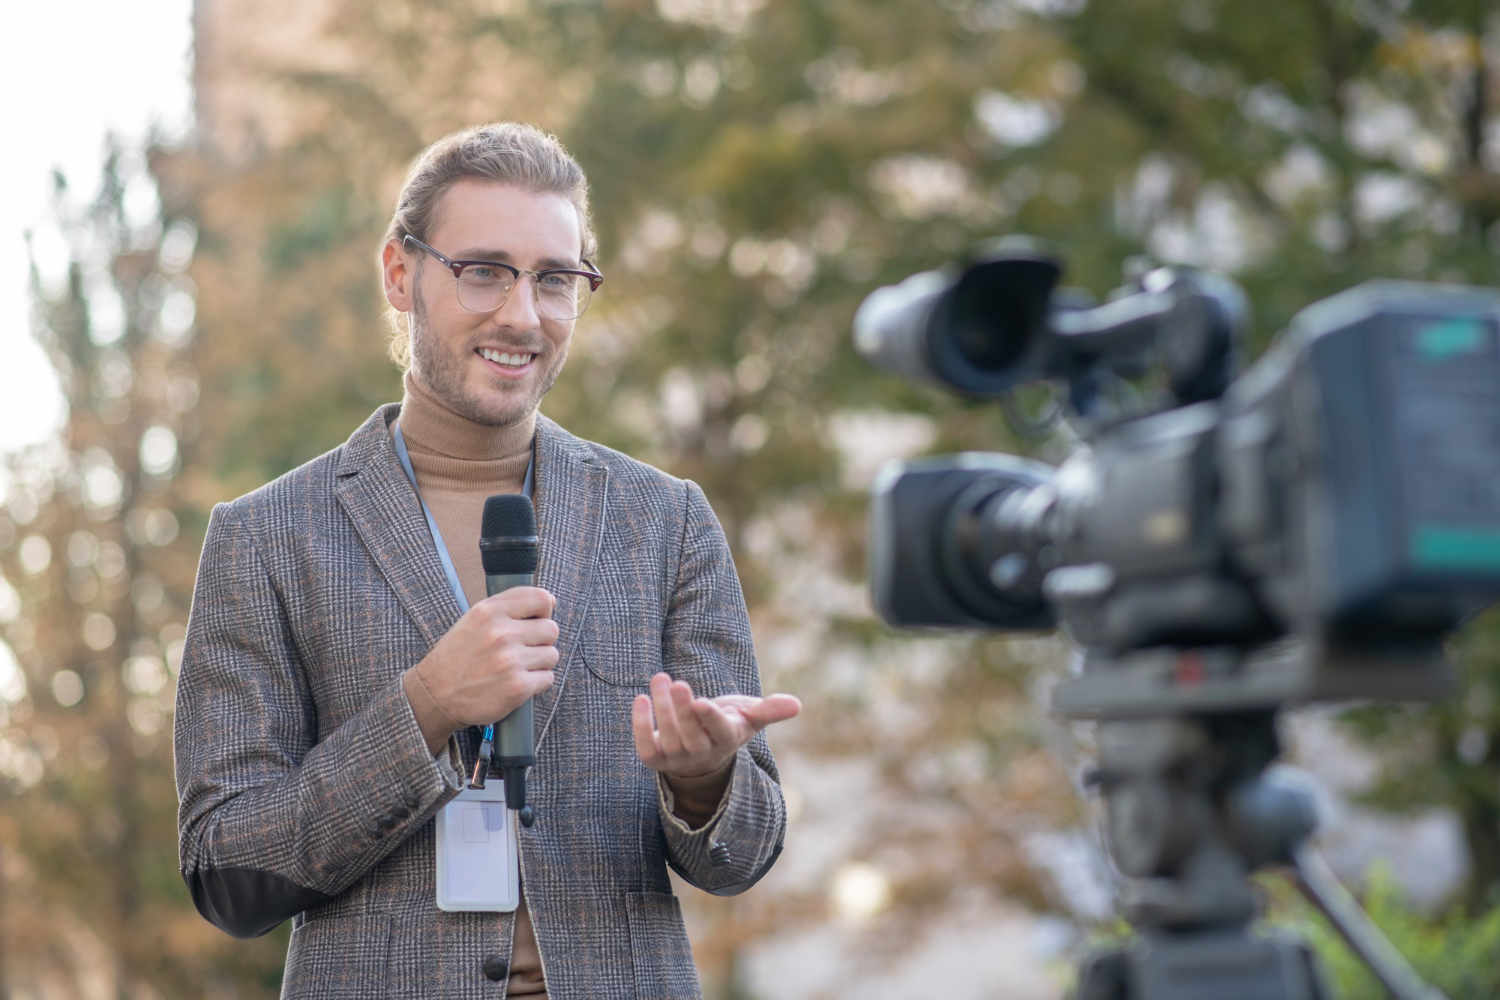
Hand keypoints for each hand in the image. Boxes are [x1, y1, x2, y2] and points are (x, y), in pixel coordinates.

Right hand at [414, 586, 558, 727]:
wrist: (435, 695)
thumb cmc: (457, 656)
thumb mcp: (474, 619)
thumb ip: (508, 606)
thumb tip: (549, 600)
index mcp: (489, 611)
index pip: (540, 599)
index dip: (544, 611)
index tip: (536, 621)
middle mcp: (501, 633)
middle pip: (551, 629)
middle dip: (541, 640)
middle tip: (522, 650)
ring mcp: (510, 661)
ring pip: (552, 655)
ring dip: (539, 663)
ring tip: (516, 667)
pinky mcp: (517, 687)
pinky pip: (547, 678)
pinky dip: (536, 683)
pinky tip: (516, 682)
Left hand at [632, 672, 800, 781]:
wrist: (701, 752)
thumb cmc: (728, 724)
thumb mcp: (750, 716)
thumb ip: (770, 710)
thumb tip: (796, 705)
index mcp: (726, 740)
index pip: (719, 733)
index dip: (709, 719)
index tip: (701, 701)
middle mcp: (702, 754)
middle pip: (691, 736)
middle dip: (682, 711)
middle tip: (677, 684)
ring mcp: (677, 759)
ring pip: (668, 738)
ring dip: (661, 708)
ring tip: (660, 678)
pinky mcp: (655, 758)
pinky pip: (645, 747)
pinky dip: (639, 726)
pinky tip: (641, 698)